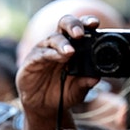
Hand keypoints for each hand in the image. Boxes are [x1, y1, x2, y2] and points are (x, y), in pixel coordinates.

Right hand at [17, 14, 102, 129]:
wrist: (43, 107)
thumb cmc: (63, 93)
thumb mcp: (78, 91)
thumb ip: (86, 83)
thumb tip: (97, 77)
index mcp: (73, 46)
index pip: (80, 28)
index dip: (86, 23)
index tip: (95, 24)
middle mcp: (59, 44)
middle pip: (64, 24)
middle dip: (73, 25)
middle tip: (80, 34)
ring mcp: (45, 51)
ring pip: (53, 39)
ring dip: (62, 44)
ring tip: (70, 52)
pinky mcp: (32, 60)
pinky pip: (40, 53)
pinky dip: (50, 54)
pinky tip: (57, 57)